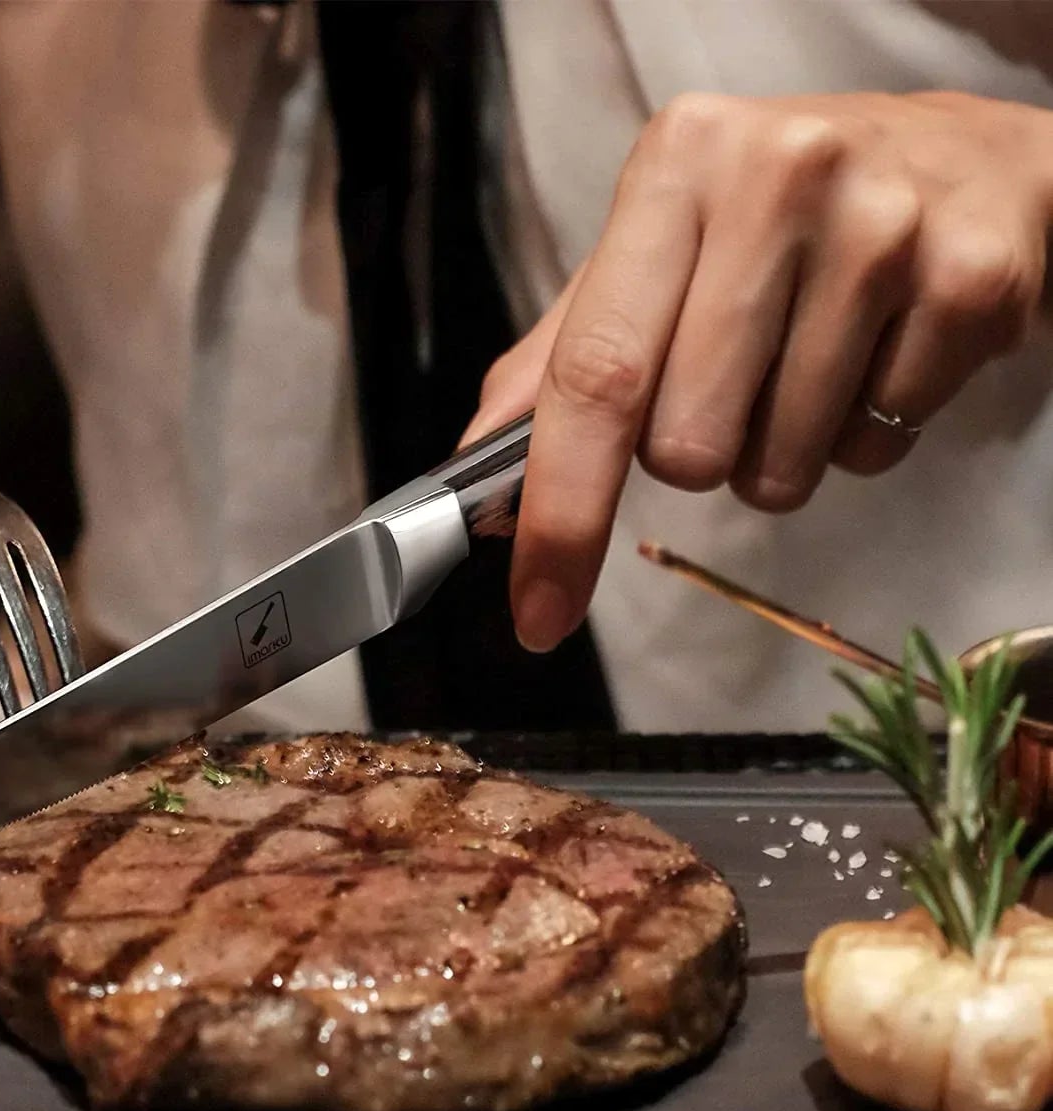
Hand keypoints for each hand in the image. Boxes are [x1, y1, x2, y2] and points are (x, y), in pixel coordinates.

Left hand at [465, 91, 1052, 651]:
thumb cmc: (780, 221)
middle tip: (734, 381)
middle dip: (693, 457)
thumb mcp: (660, 252)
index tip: (539, 609)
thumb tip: (479, 469)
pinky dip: (857, 438)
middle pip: (685, 447)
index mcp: (678, 165)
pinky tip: (874, 357)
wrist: (967, 162)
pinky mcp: (971, 285)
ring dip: (775, 455)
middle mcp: (779, 178)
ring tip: (809, 363)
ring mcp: (885, 228)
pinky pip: (869, 454)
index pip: (595, 377)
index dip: (561, 513)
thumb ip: (559, 358)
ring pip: (777, 468)